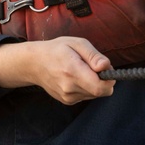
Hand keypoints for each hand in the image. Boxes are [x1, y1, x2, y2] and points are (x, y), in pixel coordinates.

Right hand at [0, 36, 114, 104]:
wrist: (34, 63)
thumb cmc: (57, 49)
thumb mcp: (77, 43)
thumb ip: (93, 55)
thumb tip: (106, 66)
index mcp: (73, 72)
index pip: (100, 87)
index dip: (110, 79)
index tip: (106, 69)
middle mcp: (69, 88)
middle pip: (101, 92)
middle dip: (103, 80)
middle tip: (93, 65)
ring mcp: (67, 97)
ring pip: (94, 95)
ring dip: (94, 83)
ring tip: (81, 69)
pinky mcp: (67, 101)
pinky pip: (86, 96)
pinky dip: (86, 87)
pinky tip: (76, 77)